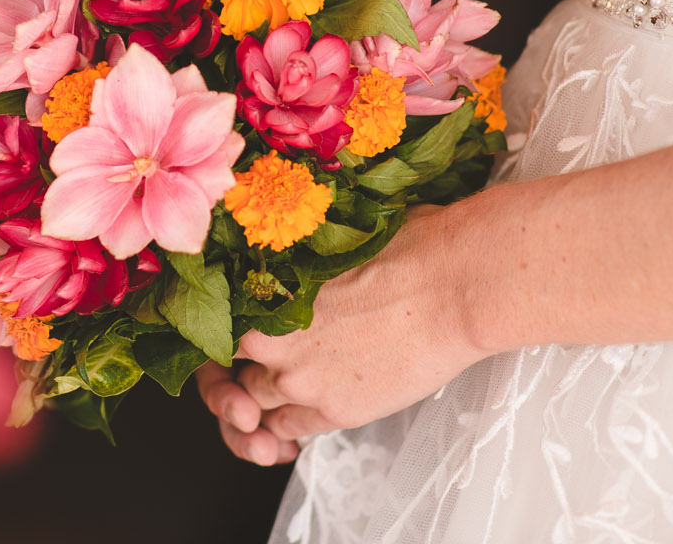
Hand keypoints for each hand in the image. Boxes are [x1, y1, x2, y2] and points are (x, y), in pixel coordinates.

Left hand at [197, 204, 489, 463]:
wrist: (453, 287)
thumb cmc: (406, 249)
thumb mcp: (335, 243)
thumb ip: (302, 265)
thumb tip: (297, 258)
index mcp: (265, 290)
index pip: (219, 319)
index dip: (227, 328)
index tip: (239, 331)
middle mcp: (271, 339)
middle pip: (229, 364)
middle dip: (242, 366)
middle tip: (259, 365)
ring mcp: (299, 379)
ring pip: (254, 400)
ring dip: (262, 400)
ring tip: (282, 392)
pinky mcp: (333, 410)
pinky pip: (288, 429)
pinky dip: (287, 428)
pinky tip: (298, 418)